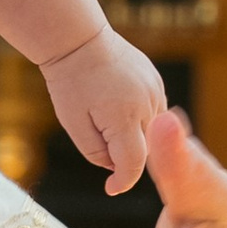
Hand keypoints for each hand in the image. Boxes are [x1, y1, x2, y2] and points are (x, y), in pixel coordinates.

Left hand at [40, 25, 169, 194]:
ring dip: (134, 135)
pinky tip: (116, 105)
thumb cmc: (70, 82)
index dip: (123, 181)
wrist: (78, 40)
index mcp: (124, 117)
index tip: (110, 187)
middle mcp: (147, 104)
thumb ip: (96, 152)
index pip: (134, 163)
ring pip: (151, 131)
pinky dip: (139, 118)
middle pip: (145, 148)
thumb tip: (115, 166)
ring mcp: (155, 90)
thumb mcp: (74, 124)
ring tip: (105, 116)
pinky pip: (153, 111)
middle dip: (124, 154)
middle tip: (97, 137)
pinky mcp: (156, 81)